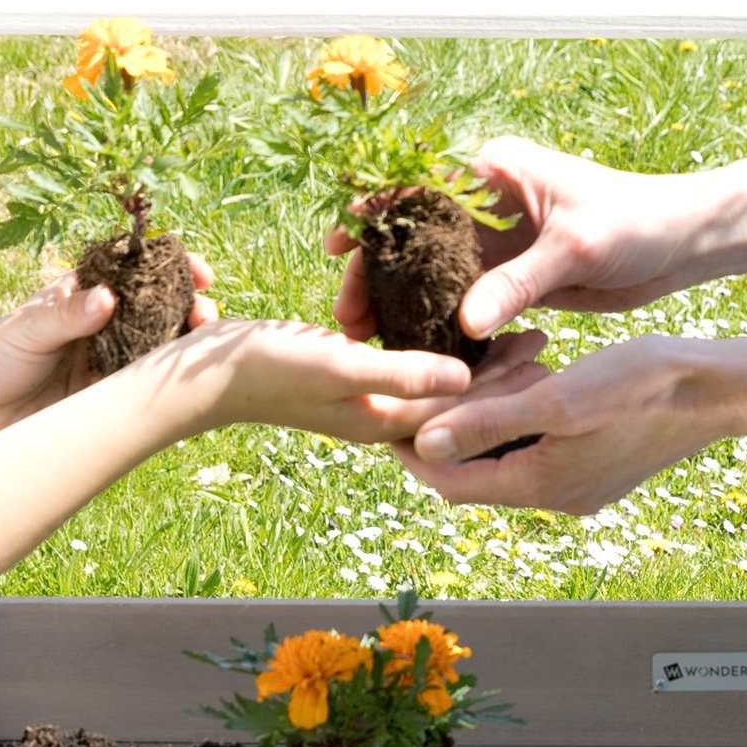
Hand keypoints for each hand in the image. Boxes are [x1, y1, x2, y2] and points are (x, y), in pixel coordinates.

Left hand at [0, 257, 219, 447]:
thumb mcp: (23, 331)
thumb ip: (64, 315)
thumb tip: (106, 298)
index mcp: (80, 296)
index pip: (132, 272)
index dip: (167, 267)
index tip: (196, 269)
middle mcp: (101, 327)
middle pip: (156, 309)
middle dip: (188, 307)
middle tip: (206, 314)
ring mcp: (108, 364)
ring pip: (158, 348)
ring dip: (183, 344)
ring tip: (201, 345)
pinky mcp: (108, 402)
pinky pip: (145, 388)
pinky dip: (166, 383)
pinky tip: (183, 380)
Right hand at [143, 318, 518, 445]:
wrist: (202, 376)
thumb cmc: (266, 367)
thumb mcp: (339, 365)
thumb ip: (403, 374)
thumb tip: (465, 383)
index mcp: (384, 422)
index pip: (460, 407)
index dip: (505, 381)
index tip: (544, 350)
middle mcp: (379, 416)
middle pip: (455, 398)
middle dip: (500, 373)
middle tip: (545, 339)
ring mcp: (363, 398)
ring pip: (433, 382)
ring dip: (473, 360)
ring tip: (510, 330)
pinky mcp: (347, 376)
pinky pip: (405, 366)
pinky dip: (434, 349)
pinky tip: (448, 324)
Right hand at [329, 137, 713, 345]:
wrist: (682, 244)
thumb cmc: (637, 223)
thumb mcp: (575, 248)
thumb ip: (518, 283)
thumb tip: (465, 323)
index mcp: (494, 172)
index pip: (417, 190)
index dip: (373, 217)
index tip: (339, 245)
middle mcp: (487, 205)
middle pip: (413, 241)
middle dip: (377, 277)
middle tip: (346, 319)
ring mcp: (497, 245)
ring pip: (432, 277)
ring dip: (402, 308)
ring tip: (367, 344)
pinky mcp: (512, 280)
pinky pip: (465, 304)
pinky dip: (441, 326)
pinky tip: (415, 355)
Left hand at [390, 335, 722, 515]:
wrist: (714, 390)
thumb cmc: (640, 385)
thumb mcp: (555, 396)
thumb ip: (487, 422)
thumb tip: (425, 443)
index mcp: (540, 487)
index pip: (449, 483)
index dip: (410, 452)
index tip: (387, 413)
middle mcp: (556, 497)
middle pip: (475, 472)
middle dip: (448, 429)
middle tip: (430, 383)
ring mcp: (579, 486)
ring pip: (507, 456)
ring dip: (488, 416)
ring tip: (485, 367)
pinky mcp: (597, 467)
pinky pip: (539, 448)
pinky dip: (522, 416)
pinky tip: (529, 372)